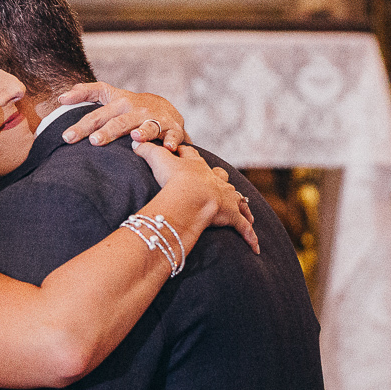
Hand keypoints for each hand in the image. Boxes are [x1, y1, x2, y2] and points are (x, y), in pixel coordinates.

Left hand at [58, 82, 186, 150]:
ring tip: (135, 138)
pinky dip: (172, 141)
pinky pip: (172, 136)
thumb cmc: (131, 107)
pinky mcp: (172, 128)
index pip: (97, 103)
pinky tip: (168, 148)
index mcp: (118, 102)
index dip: (81, 108)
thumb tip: (61, 97)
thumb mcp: (110, 96)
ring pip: (147, 127)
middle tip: (93, 141)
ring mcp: (154, 118)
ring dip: (142, 132)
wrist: (166, 109)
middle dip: (106, 131)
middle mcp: (135, 108)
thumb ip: (87, 94)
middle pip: (118, 121)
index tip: (64, 116)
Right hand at [133, 143, 258, 253]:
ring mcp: (226, 199)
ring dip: (241, 205)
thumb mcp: (158, 160)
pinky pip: (244, 228)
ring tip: (244, 210)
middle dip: (220, 180)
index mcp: (197, 168)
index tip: (185, 154)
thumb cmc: (175, 179)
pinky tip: (256, 247)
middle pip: (221, 177)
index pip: (194, 159)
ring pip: (238, 200)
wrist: (193, 196)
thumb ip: (147, 150)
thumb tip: (134, 141)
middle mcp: (215, 182)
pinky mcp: (232, 217)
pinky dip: (250, 236)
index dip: (188, 156)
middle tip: (220, 184)